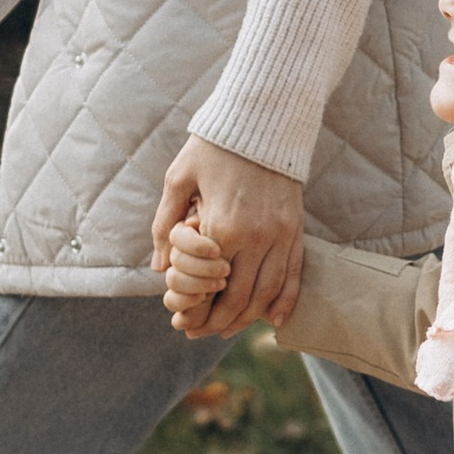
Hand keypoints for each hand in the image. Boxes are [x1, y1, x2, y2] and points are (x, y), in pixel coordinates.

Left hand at [149, 135, 304, 332]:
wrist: (263, 120)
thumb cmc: (214, 147)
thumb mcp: (178, 179)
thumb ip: (164, 225)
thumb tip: (157, 267)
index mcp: (223, 228)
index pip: (209, 286)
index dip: (196, 310)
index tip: (182, 322)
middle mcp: (256, 238)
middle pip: (239, 298)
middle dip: (218, 323)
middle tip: (200, 333)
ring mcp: (281, 235)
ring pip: (267, 293)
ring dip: (247, 319)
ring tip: (228, 330)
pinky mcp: (296, 229)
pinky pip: (293, 274)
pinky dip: (284, 301)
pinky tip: (272, 320)